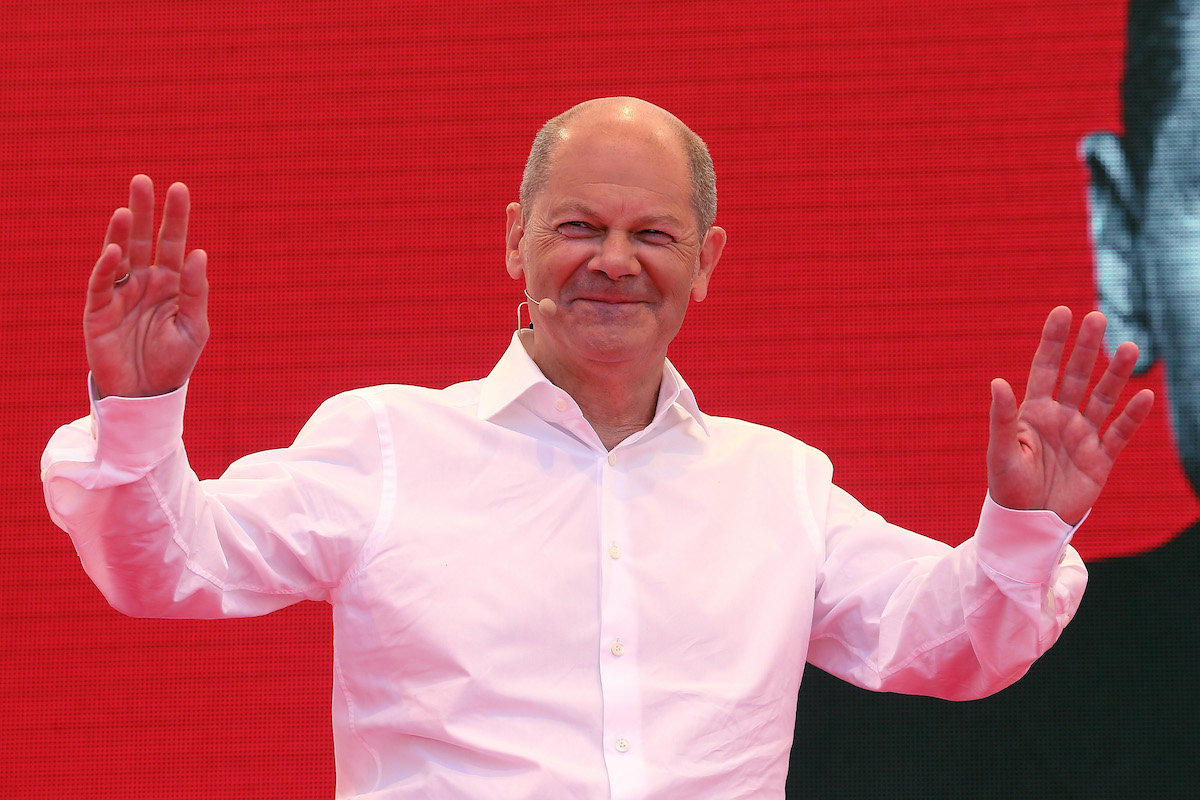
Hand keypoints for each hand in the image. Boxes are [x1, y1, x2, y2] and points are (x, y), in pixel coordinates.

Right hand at [84, 175, 208, 397]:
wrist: (146, 394)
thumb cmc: (173, 362)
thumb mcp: (194, 328)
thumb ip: (196, 293)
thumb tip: (200, 254)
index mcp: (172, 284)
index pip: (174, 243)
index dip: (175, 217)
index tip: (179, 188)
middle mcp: (145, 282)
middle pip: (143, 239)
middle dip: (144, 211)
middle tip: (143, 181)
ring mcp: (121, 293)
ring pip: (120, 254)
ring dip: (121, 232)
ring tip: (126, 208)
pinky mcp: (99, 309)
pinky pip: (103, 283)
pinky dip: (108, 266)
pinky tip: (115, 250)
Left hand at [987, 306, 1153, 524]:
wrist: (1029, 524)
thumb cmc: (1008, 488)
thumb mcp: (1001, 453)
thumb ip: (1001, 418)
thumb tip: (998, 382)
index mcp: (1032, 412)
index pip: (1045, 368)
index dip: (1053, 341)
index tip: (1063, 312)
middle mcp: (1060, 418)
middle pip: (1077, 376)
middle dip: (1087, 348)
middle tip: (1098, 317)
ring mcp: (1082, 436)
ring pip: (1103, 398)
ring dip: (1116, 374)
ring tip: (1130, 347)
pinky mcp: (1101, 458)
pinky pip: (1120, 433)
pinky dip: (1133, 416)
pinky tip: (1145, 395)